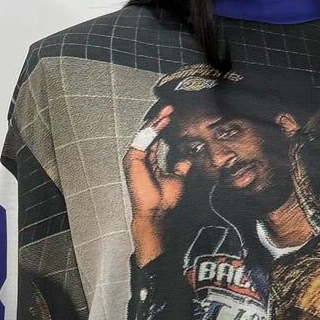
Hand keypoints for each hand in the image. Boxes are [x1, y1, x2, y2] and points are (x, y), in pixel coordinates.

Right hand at [123, 106, 190, 257]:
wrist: (156, 212)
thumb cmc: (163, 200)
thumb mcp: (177, 178)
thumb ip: (179, 166)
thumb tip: (186, 158)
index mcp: (148, 160)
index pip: (155, 137)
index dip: (163, 126)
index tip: (173, 115)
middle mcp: (140, 157)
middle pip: (149, 132)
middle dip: (159, 119)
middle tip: (170, 107)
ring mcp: (135, 157)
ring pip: (145, 133)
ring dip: (156, 121)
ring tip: (167, 111)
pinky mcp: (132, 158)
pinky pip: (143, 139)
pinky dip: (152, 129)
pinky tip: (161, 121)